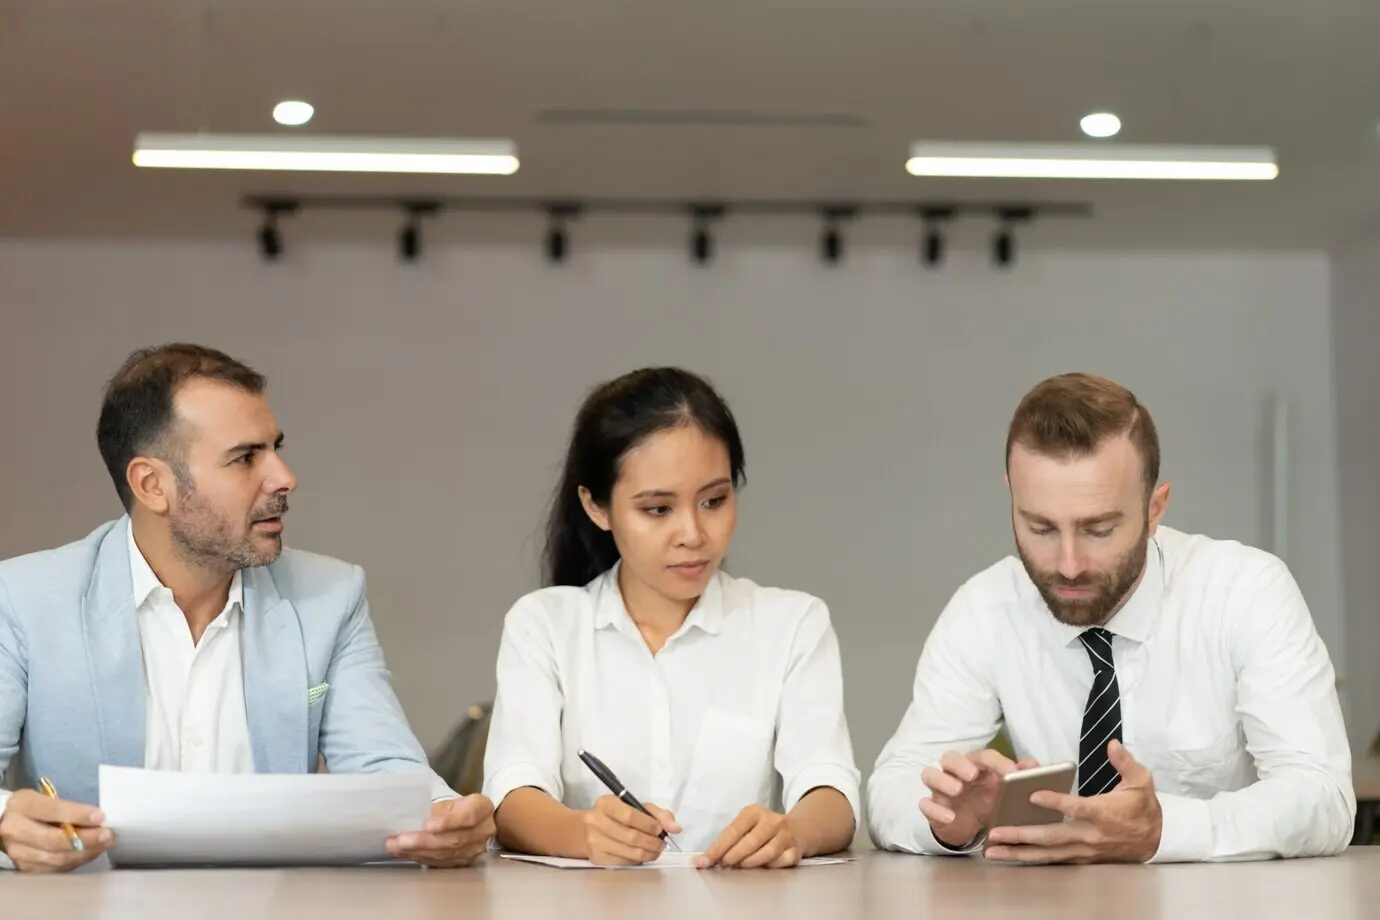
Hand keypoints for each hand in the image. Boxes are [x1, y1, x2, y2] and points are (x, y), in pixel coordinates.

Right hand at [0, 790, 111, 872]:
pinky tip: (91, 852)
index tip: (100, 817)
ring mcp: (18, 852)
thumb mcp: (46, 799)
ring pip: (56, 858)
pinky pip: (55, 868)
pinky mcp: (25, 867)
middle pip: (53, 840)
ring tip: (104, 844)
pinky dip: (77, 861)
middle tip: (107, 835)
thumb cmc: (36, 808)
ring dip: (85, 852)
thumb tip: (98, 820)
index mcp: (22, 805)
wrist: (10, 825)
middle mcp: (16, 830)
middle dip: (86, 839)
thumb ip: (67, 808)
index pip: (52, 810)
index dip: (78, 815)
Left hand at [387, 794, 495, 867]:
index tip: (427, 825)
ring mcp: (475, 850)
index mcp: (482, 808)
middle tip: (399, 841)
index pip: (468, 816)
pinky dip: (421, 858)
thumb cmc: (459, 807)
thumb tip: (414, 820)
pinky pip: (440, 863)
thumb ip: (437, 810)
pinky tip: (405, 854)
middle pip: (453, 840)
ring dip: (417, 852)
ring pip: (445, 854)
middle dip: (423, 841)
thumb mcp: (450, 801)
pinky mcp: (464, 862)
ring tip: (395, 847)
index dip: (447, 822)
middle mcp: (483, 831)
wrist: (472, 821)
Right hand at [583, 795, 679, 865]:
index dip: (648, 824)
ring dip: (649, 853)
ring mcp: (595, 842)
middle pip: (631, 836)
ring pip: (630, 852)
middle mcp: (596, 822)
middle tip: (662, 844)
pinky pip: (624, 863)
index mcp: (606, 804)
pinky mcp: (597, 858)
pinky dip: (638, 860)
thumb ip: (657, 813)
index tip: (660, 830)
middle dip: (652, 842)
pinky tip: (643, 855)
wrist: (585, 830)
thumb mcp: (634, 806)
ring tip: (656, 851)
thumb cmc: (615, 815)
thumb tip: (676, 828)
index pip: (629, 815)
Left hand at [696, 804, 799, 868]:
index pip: (734, 830)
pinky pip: (779, 862)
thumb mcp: (745, 826)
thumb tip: (703, 860)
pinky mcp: (795, 850)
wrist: (796, 829)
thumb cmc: (761, 830)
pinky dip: (767, 867)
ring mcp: (786, 835)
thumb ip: (726, 841)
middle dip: (733, 856)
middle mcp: (772, 820)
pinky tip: (760, 868)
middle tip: (723, 865)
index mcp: (754, 812)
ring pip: (767, 853)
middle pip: (750, 841)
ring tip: (738, 867)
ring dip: (749, 863)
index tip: (705, 860)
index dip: (718, 847)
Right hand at [919, 749, 1038, 847]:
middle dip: (960, 764)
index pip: (981, 755)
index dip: (995, 761)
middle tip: (972, 774)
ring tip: (957, 790)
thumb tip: (1033, 765)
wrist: (969, 826)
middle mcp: (954, 773)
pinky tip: (950, 817)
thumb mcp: (1004, 792)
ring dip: (942, 780)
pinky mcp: (932, 808)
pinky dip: (935, 809)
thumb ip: (1019, 777)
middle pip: (949, 757)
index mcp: (974, 765)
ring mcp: (940, 790)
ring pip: (930, 774)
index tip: (1010, 772)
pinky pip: (925, 804)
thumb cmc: (986, 801)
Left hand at [984, 740, 1162, 863]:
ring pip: (1047, 853)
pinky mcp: (1080, 858)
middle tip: (995, 833)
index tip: (1033, 795)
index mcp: (1103, 813)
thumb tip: (1112, 744)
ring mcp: (1083, 850)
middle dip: (1021, 835)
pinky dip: (1030, 859)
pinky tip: (1010, 857)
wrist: (1156, 840)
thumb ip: (1125, 762)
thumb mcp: (1141, 781)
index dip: (1055, 802)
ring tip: (992, 851)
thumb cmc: (1143, 808)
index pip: (1076, 807)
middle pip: (1052, 836)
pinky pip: (1052, 860)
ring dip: (1018, 852)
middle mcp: (1090, 834)